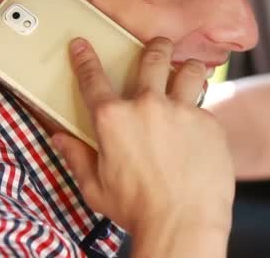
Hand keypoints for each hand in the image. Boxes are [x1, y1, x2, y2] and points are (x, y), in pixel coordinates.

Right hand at [52, 37, 234, 238]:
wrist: (184, 224)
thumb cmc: (138, 210)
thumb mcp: (96, 188)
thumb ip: (77, 158)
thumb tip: (60, 139)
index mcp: (114, 120)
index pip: (93, 78)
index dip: (85, 57)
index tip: (82, 44)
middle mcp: (148, 106)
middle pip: (153, 57)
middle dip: (155, 46)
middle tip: (157, 46)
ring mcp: (182, 111)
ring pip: (189, 70)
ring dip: (187, 69)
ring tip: (187, 75)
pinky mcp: (209, 123)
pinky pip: (205, 107)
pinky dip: (200, 113)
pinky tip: (198, 131)